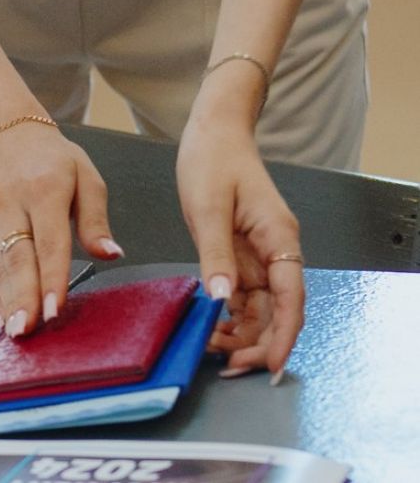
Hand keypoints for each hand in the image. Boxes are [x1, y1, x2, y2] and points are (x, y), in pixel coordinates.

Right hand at [0, 120, 122, 337]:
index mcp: (43, 189)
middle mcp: (8, 204)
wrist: (2, 135)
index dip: (52, 278)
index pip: (49, 241)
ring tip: (15, 332)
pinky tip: (1, 318)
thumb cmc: (51, 159)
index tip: (55, 309)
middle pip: (17, 258)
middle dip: (23, 297)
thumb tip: (111, 254)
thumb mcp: (85, 176)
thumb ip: (96, 219)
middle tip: (28, 329)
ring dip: (6, 301)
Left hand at [177, 115, 304, 378]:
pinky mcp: (238, 255)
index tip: (273, 366)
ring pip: (259, 308)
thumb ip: (215, 254)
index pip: (291, 298)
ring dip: (241, 333)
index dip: (284, 336)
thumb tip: (221, 298)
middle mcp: (274, 252)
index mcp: (278, 238)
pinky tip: (210, 328)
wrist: (212, 133)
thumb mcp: (208, 208)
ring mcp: (258, 255)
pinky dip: (228, 315)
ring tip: (212, 350)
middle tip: (228, 365)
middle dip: (259, 343)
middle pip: (277, 311)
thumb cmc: (214, 161)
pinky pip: (240, 294)